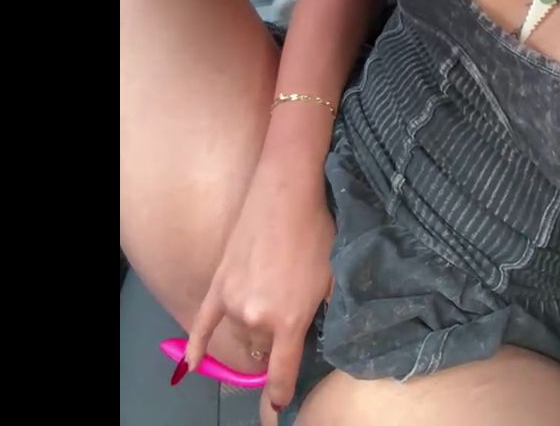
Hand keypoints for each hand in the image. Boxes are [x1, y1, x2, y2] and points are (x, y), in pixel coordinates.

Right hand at [184, 164, 334, 412]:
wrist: (286, 194)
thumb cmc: (317, 232)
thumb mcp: (332, 277)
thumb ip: (322, 310)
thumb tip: (316, 329)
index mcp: (290, 321)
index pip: (281, 373)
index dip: (280, 392)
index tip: (279, 401)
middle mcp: (257, 318)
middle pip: (260, 346)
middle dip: (271, 339)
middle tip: (284, 313)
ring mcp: (233, 302)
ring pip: (239, 329)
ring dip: (251, 323)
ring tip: (269, 291)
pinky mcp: (218, 284)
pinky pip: (202, 323)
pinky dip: (195, 344)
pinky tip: (189, 363)